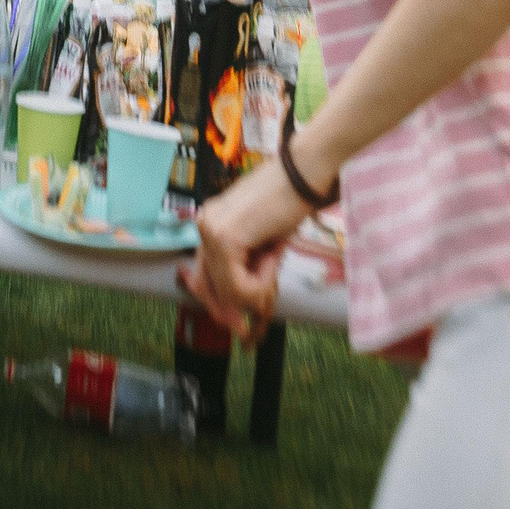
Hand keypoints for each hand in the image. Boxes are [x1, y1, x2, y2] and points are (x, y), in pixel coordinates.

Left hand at [178, 162, 308, 342]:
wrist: (306, 173)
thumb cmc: (293, 200)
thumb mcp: (265, 238)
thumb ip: (250, 263)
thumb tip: (246, 307)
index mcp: (210, 222)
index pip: (203, 275)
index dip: (219, 304)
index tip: (239, 330)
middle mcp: (204, 224)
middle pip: (210, 287)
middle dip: (233, 311)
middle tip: (250, 334)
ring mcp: (211, 229)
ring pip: (227, 290)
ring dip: (257, 289)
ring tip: (275, 259)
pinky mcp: (226, 237)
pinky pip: (239, 285)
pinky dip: (261, 282)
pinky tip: (274, 256)